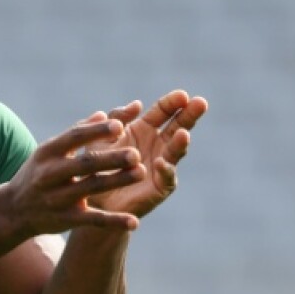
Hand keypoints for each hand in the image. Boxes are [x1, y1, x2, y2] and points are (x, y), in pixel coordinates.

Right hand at [6, 114, 150, 234]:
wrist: (13, 210)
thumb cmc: (39, 172)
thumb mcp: (49, 150)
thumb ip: (77, 132)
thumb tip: (102, 114)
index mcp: (48, 152)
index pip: (74, 137)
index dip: (96, 131)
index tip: (119, 125)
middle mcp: (51, 173)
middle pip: (85, 164)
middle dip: (110, 158)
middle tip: (136, 153)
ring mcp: (58, 198)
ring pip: (91, 188)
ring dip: (117, 181)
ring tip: (142, 173)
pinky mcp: (65, 220)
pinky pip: (93, 220)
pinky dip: (114, 222)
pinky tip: (134, 221)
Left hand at [88, 90, 207, 218]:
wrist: (93, 197)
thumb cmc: (97, 164)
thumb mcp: (103, 136)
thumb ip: (118, 117)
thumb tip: (137, 103)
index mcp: (144, 128)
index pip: (162, 111)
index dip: (172, 102)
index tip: (183, 95)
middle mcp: (157, 144)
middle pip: (178, 126)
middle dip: (189, 115)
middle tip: (201, 103)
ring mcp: (162, 165)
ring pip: (175, 151)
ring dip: (180, 143)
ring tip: (183, 135)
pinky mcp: (161, 186)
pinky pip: (167, 177)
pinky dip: (165, 170)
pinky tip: (161, 163)